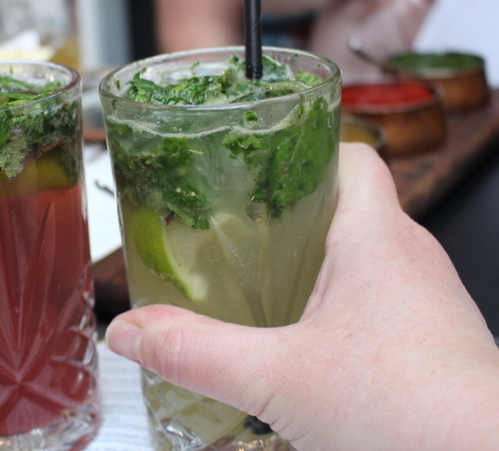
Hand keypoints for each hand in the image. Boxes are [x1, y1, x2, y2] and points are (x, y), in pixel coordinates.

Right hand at [107, 143, 498, 449]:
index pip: (348, 154)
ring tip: (260, 285)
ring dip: (312, 264)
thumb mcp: (278, 378)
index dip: (301, 148)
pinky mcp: (428, 338)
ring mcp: (423, 299)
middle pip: (344, 204)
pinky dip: (336, 307)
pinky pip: (376, 299)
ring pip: (361, 254)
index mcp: (375, 238)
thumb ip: (196, 352)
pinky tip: (305, 344)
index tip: (254, 163)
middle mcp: (407, 258)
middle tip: (236, 231)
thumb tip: (132, 331)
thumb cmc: (414, 413)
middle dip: (287, 214)